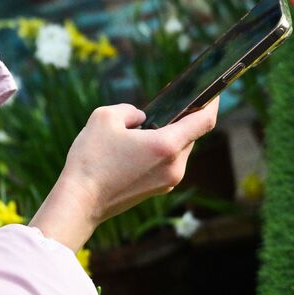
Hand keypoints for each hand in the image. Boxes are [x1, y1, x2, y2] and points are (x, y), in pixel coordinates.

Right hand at [29, 96, 219, 251]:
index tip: (213, 91)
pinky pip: (168, 163)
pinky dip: (160, 152)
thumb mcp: (104, 117)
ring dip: (168, 137)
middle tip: (168, 105)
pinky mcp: (159, 190)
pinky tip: (138, 147)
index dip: (212, 103)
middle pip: (190, 135)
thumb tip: (141, 119)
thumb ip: (130, 110)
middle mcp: (174, 166)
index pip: (204, 121)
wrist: (80, 202)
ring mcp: (168, 181)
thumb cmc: (91, 160)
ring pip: (179, 150)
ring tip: (145, 129)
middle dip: (181, 119)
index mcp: (166, 146)